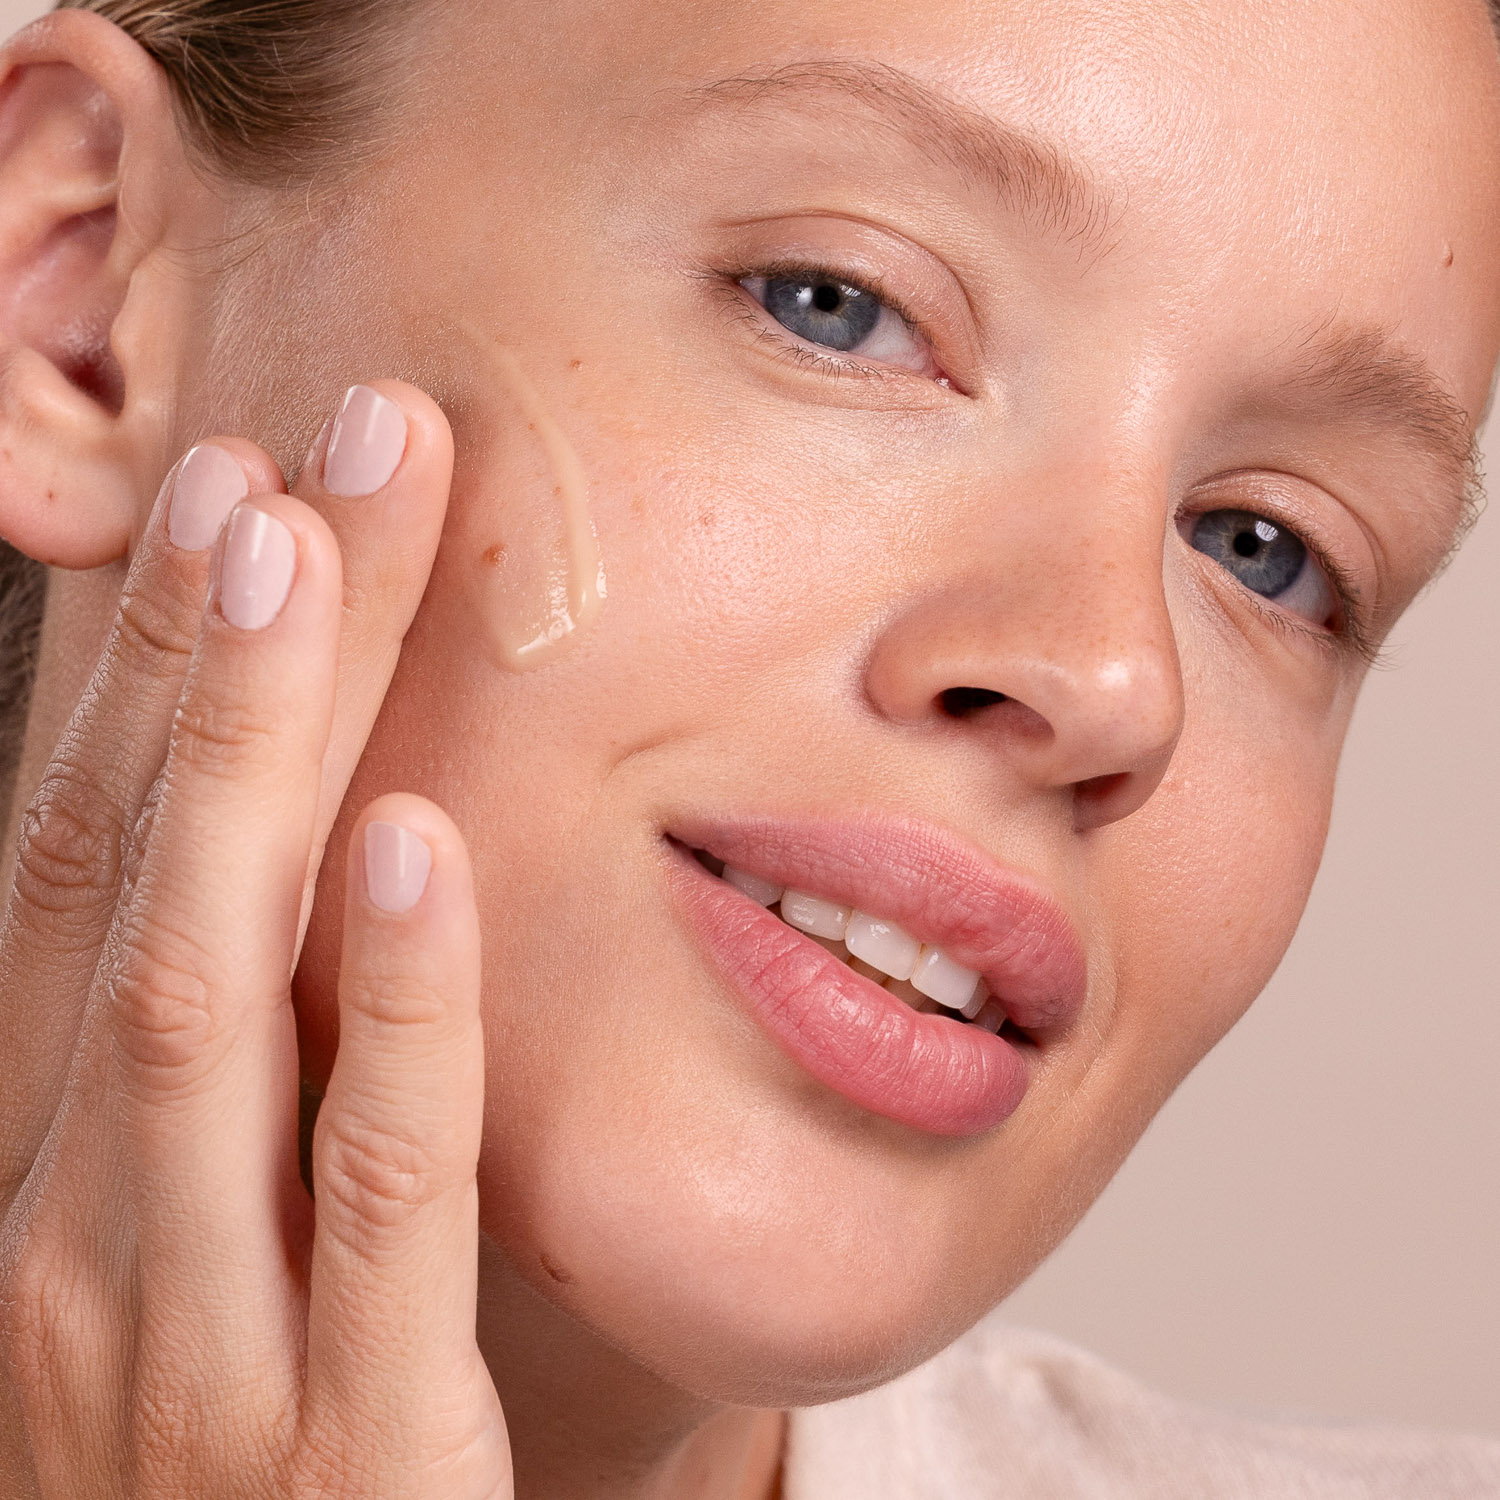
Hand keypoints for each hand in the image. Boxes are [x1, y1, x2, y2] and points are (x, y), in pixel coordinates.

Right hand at [0, 385, 510, 1496]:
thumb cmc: (228, 1460)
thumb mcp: (189, 1257)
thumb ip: (229, 1080)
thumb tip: (309, 855)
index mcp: (61, 1169)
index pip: (92, 868)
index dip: (152, 671)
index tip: (243, 495)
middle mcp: (85, 1224)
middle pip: (150, 873)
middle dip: (223, 648)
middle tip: (313, 449)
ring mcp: (190, 1333)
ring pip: (217, 989)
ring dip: (257, 756)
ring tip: (314, 553)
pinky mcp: (341, 1438)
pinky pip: (366, 1188)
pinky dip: (388, 1008)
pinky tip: (424, 846)